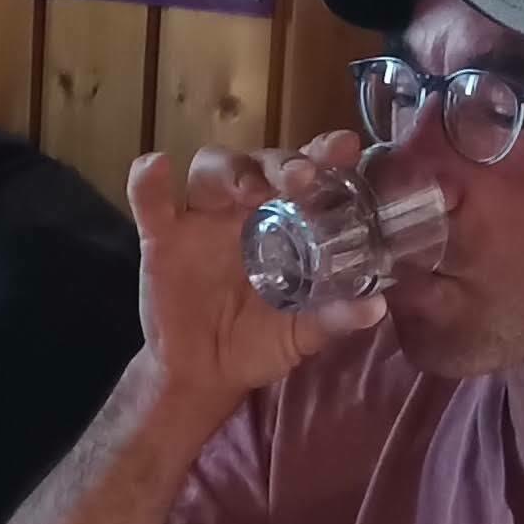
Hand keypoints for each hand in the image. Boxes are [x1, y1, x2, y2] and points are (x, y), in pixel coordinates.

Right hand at [128, 131, 389, 418]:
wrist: (205, 375)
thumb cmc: (258, 341)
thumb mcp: (302, 333)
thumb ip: (334, 317)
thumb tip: (375, 306)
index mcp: (286, 219)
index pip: (307, 172)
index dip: (324, 154)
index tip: (344, 147)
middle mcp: (244, 208)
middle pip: (261, 163)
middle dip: (283, 164)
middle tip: (304, 179)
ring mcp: (200, 220)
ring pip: (211, 168)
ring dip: (232, 170)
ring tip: (249, 190)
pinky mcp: (162, 240)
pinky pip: (150, 202)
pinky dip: (148, 182)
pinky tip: (155, 168)